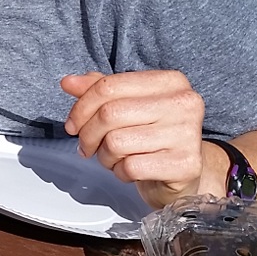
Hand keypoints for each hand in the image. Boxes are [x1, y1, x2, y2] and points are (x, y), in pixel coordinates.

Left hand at [61, 70, 208, 208]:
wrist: (182, 173)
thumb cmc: (151, 137)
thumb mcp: (127, 106)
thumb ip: (100, 91)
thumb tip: (69, 82)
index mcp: (170, 81)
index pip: (109, 86)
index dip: (81, 107)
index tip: (73, 124)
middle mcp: (183, 103)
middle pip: (110, 114)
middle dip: (88, 135)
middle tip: (87, 147)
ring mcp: (187, 134)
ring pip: (116, 142)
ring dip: (105, 156)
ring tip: (114, 158)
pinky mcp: (185, 165)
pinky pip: (131, 167)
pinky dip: (120, 172)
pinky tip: (129, 171)